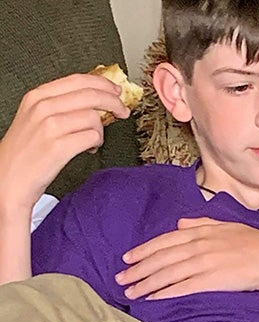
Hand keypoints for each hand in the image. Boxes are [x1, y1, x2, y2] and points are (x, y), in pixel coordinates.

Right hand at [0, 73, 130, 210]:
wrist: (8, 179)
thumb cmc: (25, 151)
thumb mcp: (35, 117)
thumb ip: (61, 104)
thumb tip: (96, 98)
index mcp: (37, 96)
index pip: (79, 80)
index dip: (103, 84)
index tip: (117, 90)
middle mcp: (43, 107)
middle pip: (92, 95)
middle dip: (114, 102)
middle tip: (123, 112)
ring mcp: (50, 127)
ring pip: (94, 117)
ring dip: (100, 131)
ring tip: (91, 140)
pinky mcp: (59, 147)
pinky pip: (93, 137)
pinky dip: (96, 144)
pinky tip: (88, 149)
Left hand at [115, 217, 258, 299]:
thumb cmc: (255, 242)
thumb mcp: (227, 226)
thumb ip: (202, 224)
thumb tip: (180, 223)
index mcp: (202, 232)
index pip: (166, 240)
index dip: (144, 250)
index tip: (128, 258)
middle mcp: (199, 246)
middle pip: (161, 258)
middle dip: (138, 269)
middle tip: (120, 279)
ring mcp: (204, 263)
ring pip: (167, 273)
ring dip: (146, 284)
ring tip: (130, 292)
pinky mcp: (211, 280)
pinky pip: (182, 288)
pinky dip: (164, 293)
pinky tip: (152, 299)